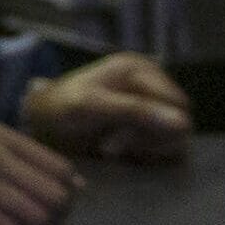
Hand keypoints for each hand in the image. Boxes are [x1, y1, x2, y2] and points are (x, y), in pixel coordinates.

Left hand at [21, 52, 194, 162]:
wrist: (41, 123)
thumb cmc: (61, 109)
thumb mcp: (92, 106)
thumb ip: (135, 111)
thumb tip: (183, 122)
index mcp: (139, 69)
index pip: (179, 105)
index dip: (158, 126)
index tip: (122, 138)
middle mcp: (151, 84)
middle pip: (181, 121)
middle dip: (149, 139)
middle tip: (111, 147)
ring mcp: (152, 106)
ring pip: (176, 137)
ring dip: (145, 149)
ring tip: (108, 149)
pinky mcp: (150, 127)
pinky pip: (168, 147)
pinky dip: (147, 155)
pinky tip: (122, 155)